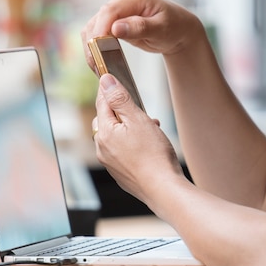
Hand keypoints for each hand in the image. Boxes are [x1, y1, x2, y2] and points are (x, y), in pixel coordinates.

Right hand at [81, 0, 203, 71]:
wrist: (177, 30)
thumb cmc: (173, 27)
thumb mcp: (161, 29)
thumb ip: (140, 27)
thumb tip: (115, 28)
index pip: (109, 11)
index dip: (100, 30)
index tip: (98, 49)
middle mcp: (122, 0)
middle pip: (97, 19)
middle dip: (93, 43)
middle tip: (98, 66)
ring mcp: (115, 10)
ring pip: (92, 27)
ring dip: (91, 47)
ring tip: (98, 67)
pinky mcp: (111, 21)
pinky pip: (96, 33)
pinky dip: (94, 48)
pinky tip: (99, 62)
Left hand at [92, 73, 184, 203]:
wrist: (163, 189)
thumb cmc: (154, 154)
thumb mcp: (138, 119)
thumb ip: (120, 99)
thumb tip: (105, 81)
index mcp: (104, 133)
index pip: (102, 102)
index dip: (109, 89)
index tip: (111, 76)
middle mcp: (102, 148)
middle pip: (107, 120)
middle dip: (123, 111)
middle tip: (141, 110)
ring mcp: (110, 163)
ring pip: (116, 136)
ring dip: (130, 128)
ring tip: (152, 129)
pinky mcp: (120, 173)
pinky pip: (122, 151)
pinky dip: (132, 144)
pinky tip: (149, 146)